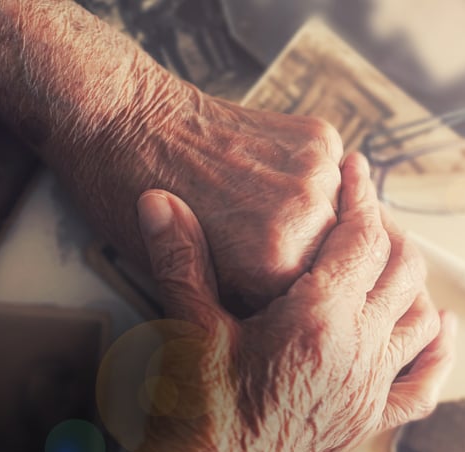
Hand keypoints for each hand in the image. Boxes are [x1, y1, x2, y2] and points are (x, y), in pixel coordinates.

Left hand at [55, 77, 344, 311]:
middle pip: (332, 261)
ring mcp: (315, 173)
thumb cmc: (138, 207)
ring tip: (265, 209)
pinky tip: (269, 177)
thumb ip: (245, 302)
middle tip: (259, 244)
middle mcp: (305, 219)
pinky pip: (334, 172)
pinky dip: (311, 179)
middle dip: (305, 259)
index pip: (309, 305)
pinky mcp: (317, 137)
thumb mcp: (187, 284)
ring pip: (341, 214)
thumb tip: (286, 314)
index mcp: (274, 268)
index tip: (262, 291)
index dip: (284, 301)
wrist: (123, 123)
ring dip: (315, 217)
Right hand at [111, 154, 455, 451]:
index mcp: (319, 321)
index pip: (362, 237)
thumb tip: (159, 201)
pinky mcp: (369, 419)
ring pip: (420, 316)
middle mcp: (359, 352)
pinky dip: (437, 351)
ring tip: (386, 252)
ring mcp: (370, 389)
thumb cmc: (196, 417)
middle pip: (402, 268)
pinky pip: (424, 383)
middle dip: (386, 229)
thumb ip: (181, 258)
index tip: (356, 167)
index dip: (362, 194)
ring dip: (411, 278)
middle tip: (359, 209)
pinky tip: (438, 327)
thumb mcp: (188, 328)